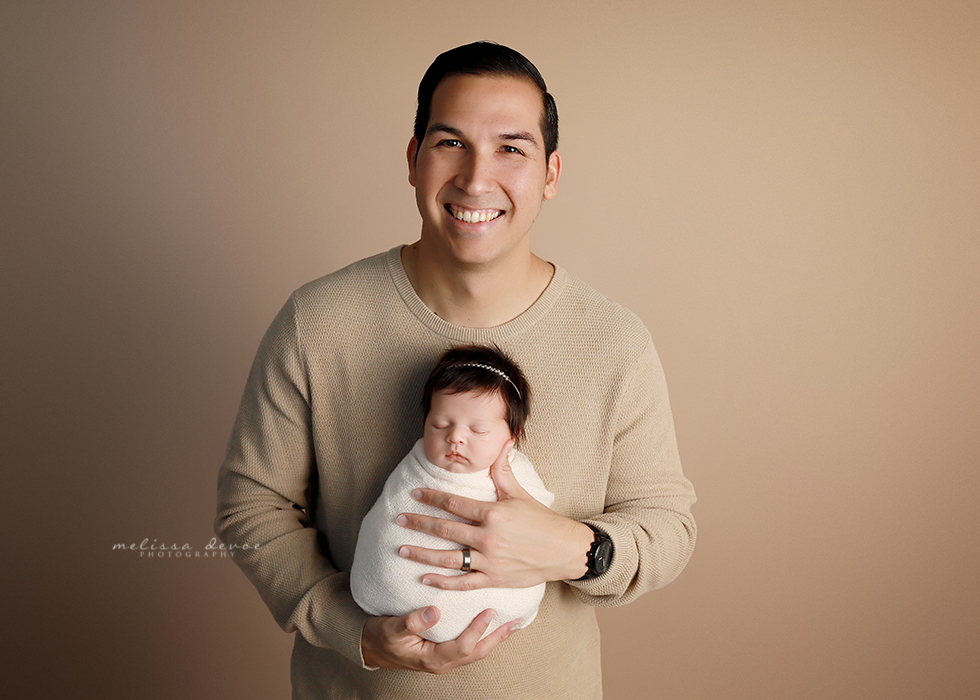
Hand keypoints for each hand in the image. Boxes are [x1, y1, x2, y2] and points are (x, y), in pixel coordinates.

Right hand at [360, 606, 516, 672]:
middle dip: (497, 637)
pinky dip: (483, 636)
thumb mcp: (391, 628)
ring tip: (511, 624)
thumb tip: (434, 612)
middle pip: (477, 652)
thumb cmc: (380, 638)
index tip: (489, 611)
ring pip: (475, 651)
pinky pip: (469, 647)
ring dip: (494, 638)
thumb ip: (412, 621)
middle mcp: (442, 662)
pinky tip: (490, 625)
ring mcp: (444, 659)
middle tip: (515, 621)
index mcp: (432, 658)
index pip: (463, 646)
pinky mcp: (443, 652)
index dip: (477, 630)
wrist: (370, 648)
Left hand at [396, 441, 593, 589]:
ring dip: (422, 554)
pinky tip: (424, 578)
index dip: (431, 498)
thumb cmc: (542, 520)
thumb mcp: (520, 492)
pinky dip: (442, 582)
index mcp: (492, 513)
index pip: (454, 503)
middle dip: (419, 523)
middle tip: (399, 520)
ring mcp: (489, 560)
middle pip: (444, 529)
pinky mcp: (493, 579)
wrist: (564, 550)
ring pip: (448, 558)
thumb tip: (502, 440)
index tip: (415, 494)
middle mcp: (487, 537)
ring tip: (402, 549)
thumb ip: (503, 469)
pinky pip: (463, 582)